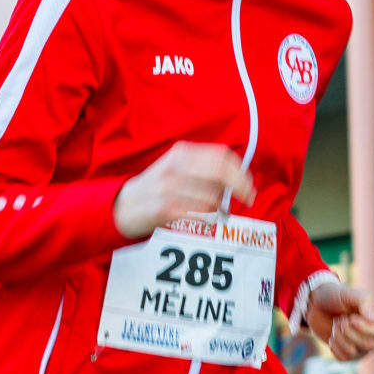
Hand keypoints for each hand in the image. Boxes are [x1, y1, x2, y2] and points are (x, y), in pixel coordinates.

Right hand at [115, 144, 254, 239]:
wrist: (124, 206)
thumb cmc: (157, 187)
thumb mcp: (176, 166)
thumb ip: (204, 166)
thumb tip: (239, 177)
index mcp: (181, 153)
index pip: (221, 155)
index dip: (240, 170)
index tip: (248, 184)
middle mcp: (175, 167)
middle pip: (220, 173)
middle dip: (241, 187)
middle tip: (249, 199)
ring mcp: (169, 188)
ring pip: (212, 197)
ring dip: (222, 208)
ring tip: (220, 213)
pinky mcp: (165, 209)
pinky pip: (199, 215)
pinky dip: (210, 220)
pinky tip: (209, 221)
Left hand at [306, 280, 373, 362]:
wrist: (318, 306)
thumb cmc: (336, 297)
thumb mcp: (349, 294)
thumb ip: (365, 302)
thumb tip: (373, 320)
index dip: (367, 329)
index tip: (351, 319)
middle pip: (369, 345)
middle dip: (348, 331)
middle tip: (341, 318)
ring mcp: (364, 346)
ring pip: (353, 352)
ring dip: (339, 336)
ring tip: (337, 323)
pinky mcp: (350, 355)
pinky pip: (343, 358)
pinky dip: (334, 345)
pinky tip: (334, 334)